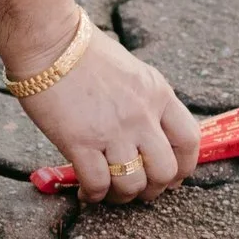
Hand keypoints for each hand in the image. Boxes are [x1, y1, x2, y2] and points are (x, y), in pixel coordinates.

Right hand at [17, 28, 201, 202]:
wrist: (49, 42)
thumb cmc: (85, 53)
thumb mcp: (133, 72)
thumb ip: (146, 102)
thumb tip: (149, 136)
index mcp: (158, 94)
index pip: (189, 140)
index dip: (184, 167)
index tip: (171, 177)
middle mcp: (141, 115)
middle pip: (165, 170)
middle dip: (153, 189)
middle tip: (138, 190)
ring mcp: (112, 130)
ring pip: (132, 183)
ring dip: (122, 196)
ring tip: (109, 193)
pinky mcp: (80, 141)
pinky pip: (97, 184)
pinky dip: (93, 196)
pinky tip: (86, 193)